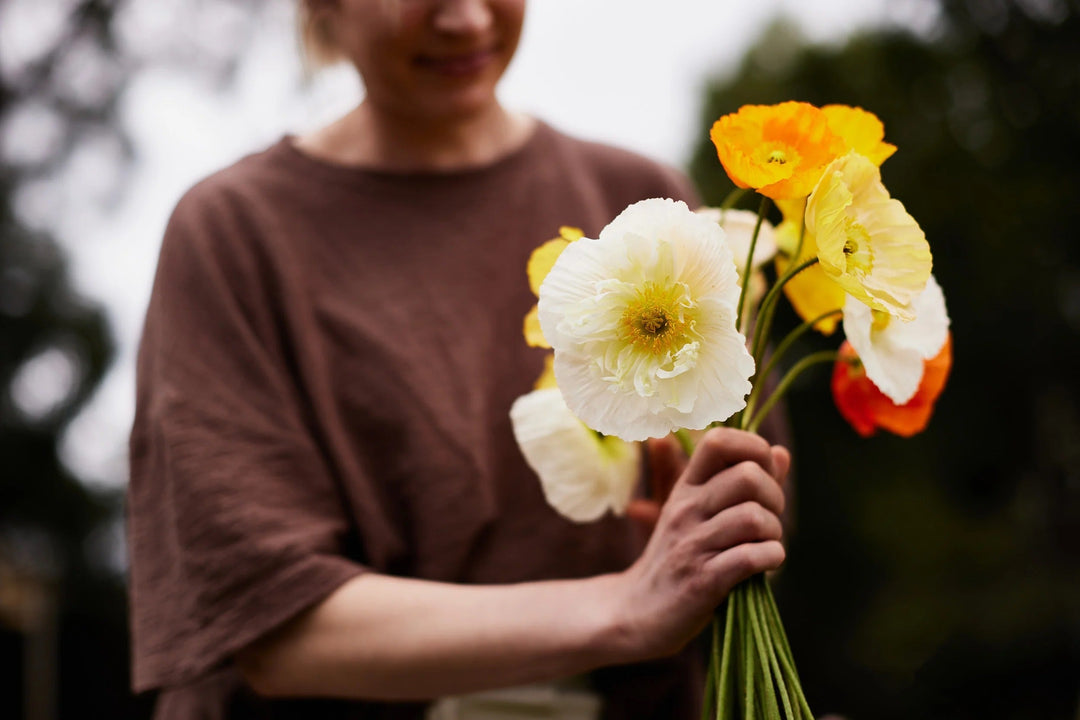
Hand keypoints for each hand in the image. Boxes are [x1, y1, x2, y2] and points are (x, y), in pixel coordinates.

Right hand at [609, 427, 790, 661]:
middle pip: (748, 476)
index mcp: (686, 487)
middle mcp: (686, 509)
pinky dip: (770, 559)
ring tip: (764, 545)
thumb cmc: (680, 559)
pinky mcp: (701, 581)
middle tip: (768, 519)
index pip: (719, 441)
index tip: (763, 475)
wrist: (638, 613)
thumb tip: (781, 453)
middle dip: (774, 497)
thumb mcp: (699, 513)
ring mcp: (691, 544)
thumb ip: (742, 482)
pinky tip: (764, 565)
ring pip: (753, 517)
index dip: (754, 448)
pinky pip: (750, 557)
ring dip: (773, 533)